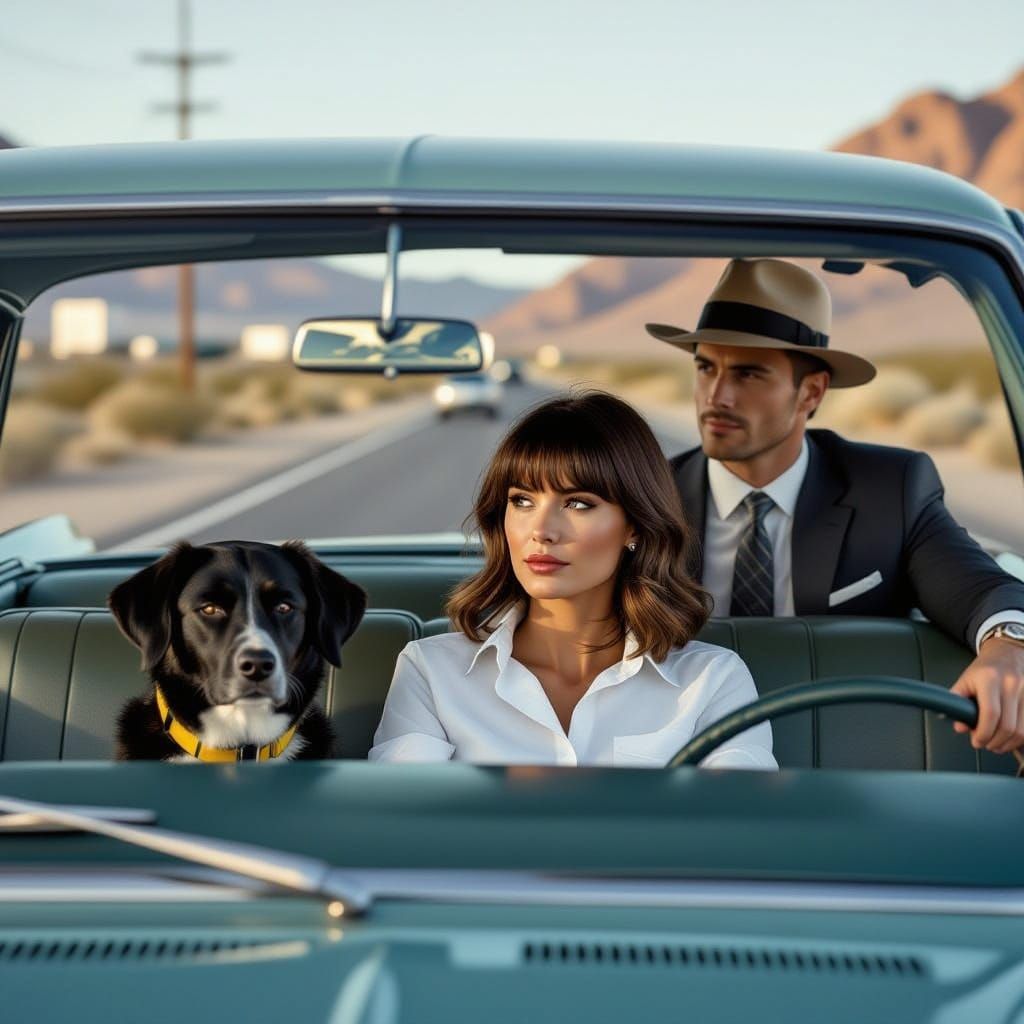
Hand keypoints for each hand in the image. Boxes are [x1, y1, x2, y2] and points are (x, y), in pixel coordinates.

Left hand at [950, 637, 1023, 754]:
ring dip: (1008, 743)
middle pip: (1008, 726)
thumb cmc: (985, 669)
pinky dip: (1020, 738)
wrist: (1006, 653)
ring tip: (996, 744)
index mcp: (990, 678)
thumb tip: (959, 728)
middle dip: (994, 742)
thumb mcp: (965, 680)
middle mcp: (1012, 684)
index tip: (977, 740)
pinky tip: (1010, 738)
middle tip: (985, 743)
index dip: (983, 733)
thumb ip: (957, 703)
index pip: (990, 714)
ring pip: (1022, 731)